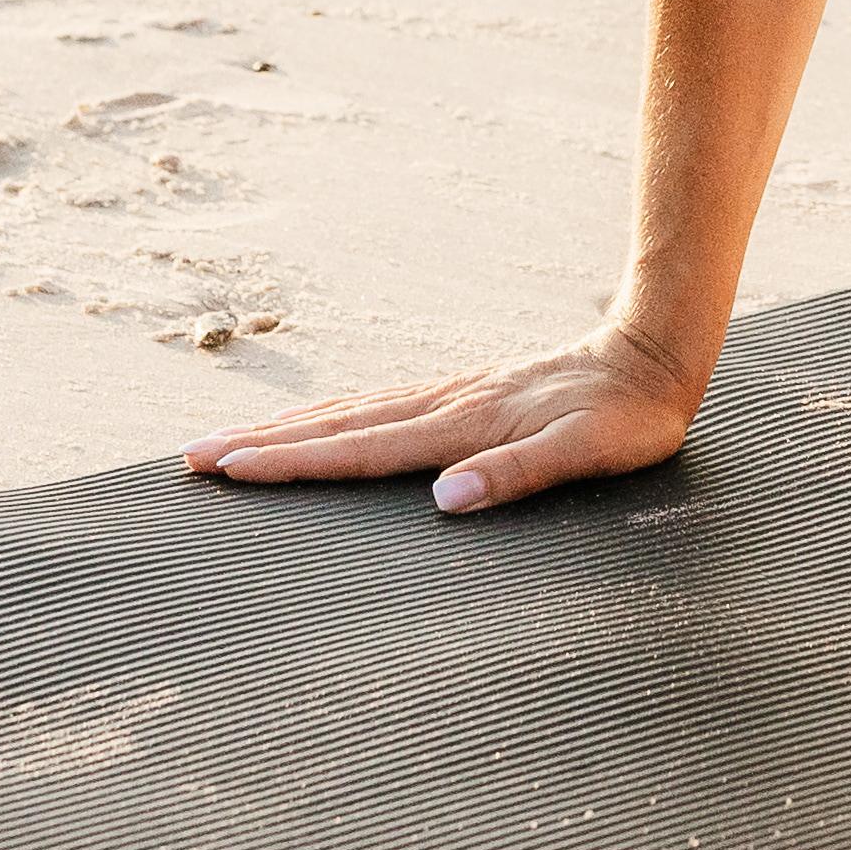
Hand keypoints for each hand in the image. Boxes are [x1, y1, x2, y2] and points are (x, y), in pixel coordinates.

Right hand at [186, 314, 701, 514]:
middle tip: (194, 455)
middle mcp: (447, 403)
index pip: (359, 448)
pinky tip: (325, 422)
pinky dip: (338, 415)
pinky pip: (383, 406)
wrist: (656, 349)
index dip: (291, 462)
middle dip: (265, 442)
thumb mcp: (586, 453)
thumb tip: (443, 500)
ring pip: (353, 411)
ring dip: (291, 426)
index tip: (229, 467)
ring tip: (236, 438)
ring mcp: (454, 393)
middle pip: (337, 425)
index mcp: (463, 424)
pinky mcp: (469, 391)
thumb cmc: (628, 415)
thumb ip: (516, 474)